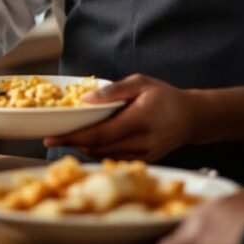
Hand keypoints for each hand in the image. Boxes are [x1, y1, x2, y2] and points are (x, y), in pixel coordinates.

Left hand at [43, 74, 197, 160]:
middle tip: (51, 138)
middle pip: (99, 148)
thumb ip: (114, 90)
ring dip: (83, 149)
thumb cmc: (165, 96)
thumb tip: (86, 100)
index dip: (74, 136)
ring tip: (65, 139)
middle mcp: (141, 142)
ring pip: (104, 156)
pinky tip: (88, 143)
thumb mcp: (141, 82)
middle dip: (73, 144)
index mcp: (139, 120)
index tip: (52, 137)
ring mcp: (144, 155)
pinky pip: (114, 159)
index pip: (100, 133)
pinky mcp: (144, 161)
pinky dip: (98, 152)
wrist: (192, 118)